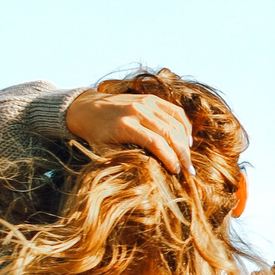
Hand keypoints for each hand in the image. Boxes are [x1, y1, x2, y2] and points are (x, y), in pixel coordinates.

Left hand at [64, 90, 192, 174]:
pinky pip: (174, 111)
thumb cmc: (95, 135)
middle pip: (169, 133)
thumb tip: (146, 176)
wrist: (85, 108)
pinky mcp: (150, 98)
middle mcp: (138, 111)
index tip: (176, 172)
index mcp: (125, 126)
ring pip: (175, 122)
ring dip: (186, 141)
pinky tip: (187, 139)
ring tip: (188, 158)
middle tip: (189, 171)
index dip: (170, 159)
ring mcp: (146, 102)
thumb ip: (124, 160)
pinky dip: (184, 125)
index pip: (156, 143)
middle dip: (182, 153)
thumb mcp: (103, 151)